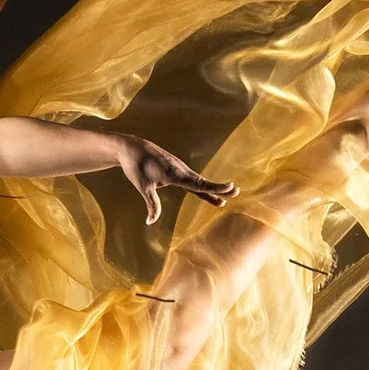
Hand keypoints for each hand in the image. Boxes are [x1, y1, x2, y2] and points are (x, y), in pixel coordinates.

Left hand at [117, 136, 239, 225]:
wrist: (132, 148)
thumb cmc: (136, 166)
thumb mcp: (143, 186)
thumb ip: (151, 204)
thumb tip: (150, 222)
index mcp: (175, 174)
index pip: (198, 184)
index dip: (215, 188)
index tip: (230, 187)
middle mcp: (180, 170)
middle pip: (203, 182)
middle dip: (219, 188)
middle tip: (237, 192)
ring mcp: (179, 169)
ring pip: (199, 182)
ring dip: (212, 190)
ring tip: (223, 202)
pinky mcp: (176, 170)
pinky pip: (192, 181)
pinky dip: (202, 189)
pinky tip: (208, 197)